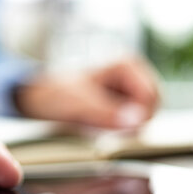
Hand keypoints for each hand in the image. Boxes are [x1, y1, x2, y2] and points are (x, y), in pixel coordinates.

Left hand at [15, 57, 158, 128]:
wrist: (39, 98)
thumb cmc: (55, 93)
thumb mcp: (79, 104)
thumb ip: (107, 112)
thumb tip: (135, 121)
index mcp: (127, 64)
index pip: (151, 97)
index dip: (137, 116)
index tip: (115, 125)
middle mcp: (133, 74)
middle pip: (153, 108)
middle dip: (132, 122)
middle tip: (104, 124)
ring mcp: (130, 89)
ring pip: (145, 118)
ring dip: (125, 127)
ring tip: (99, 122)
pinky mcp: (124, 104)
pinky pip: (134, 123)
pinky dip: (120, 129)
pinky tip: (100, 125)